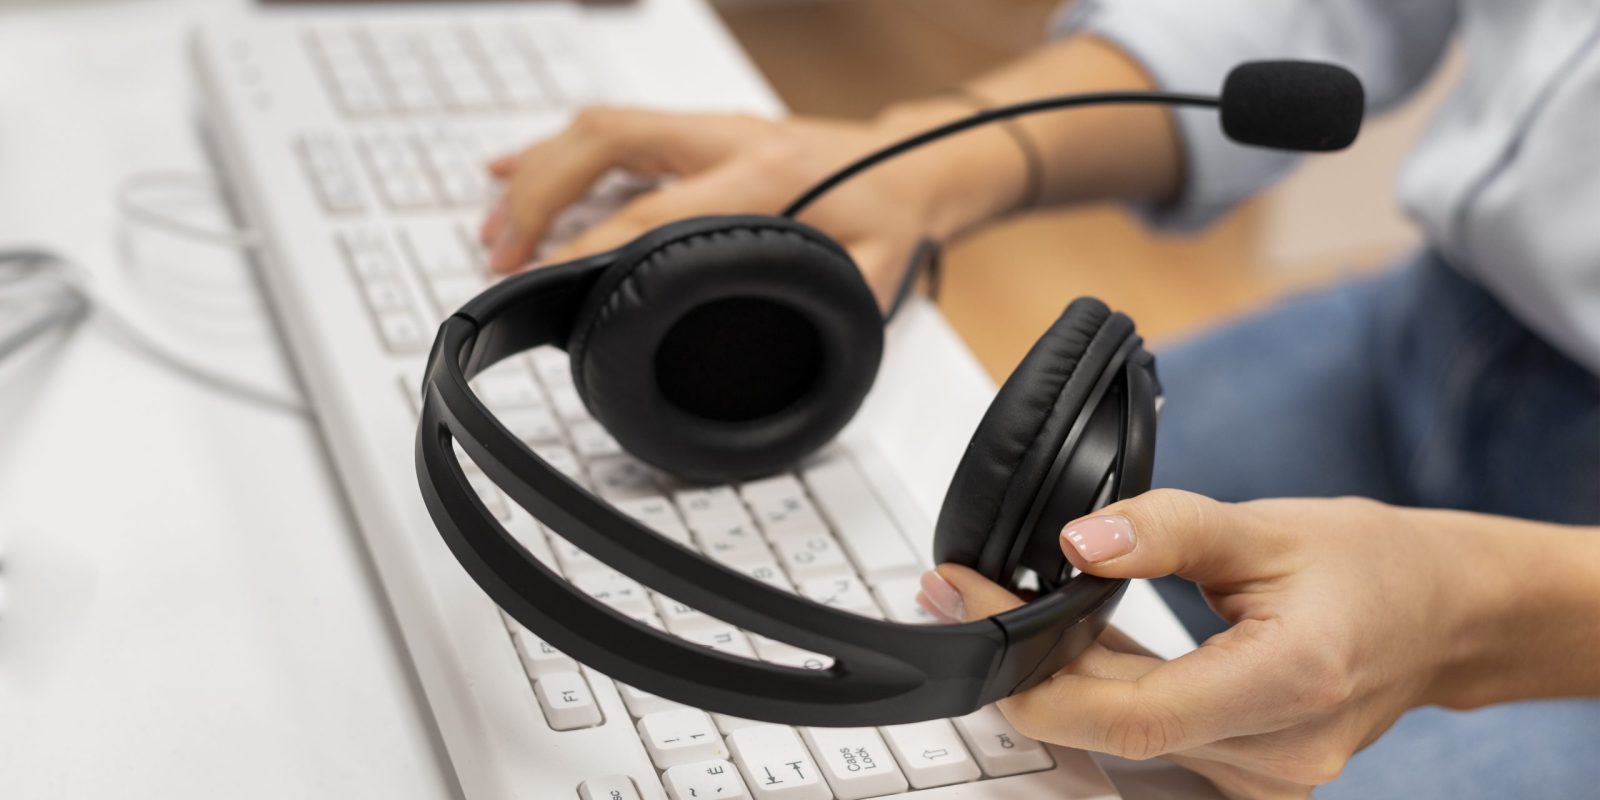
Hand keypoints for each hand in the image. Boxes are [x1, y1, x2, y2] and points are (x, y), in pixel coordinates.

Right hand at [478, 103, 1023, 304]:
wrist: (915, 162)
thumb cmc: (892, 214)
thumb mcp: (874, 274)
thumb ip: (826, 307)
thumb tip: (778, 355)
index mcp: (765, 176)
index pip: (658, 209)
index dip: (594, 243)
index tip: (550, 278)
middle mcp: (727, 140)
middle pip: (606, 143)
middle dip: (540, 196)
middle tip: (501, 254)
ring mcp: (707, 130)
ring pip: (599, 128)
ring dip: (536, 173)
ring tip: (491, 229)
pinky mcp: (695, 132)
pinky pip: (610, 129)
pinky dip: (553, 152)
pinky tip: (508, 171)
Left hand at [916, 490, 1511, 798]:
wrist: (1443, 615)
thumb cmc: (1373, 567)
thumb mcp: (1267, 526)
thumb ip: (1167, 530)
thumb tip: (1078, 541)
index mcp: (1286, 686)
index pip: (1123, 714)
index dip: (1030, 670)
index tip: (968, 601)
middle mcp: (1274, 754)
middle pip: (1109, 727)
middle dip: (1024, 662)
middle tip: (963, 591)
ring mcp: (1262, 777)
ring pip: (1121, 737)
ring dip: (1057, 676)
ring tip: (1006, 608)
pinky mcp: (1247, 774)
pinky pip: (1149, 738)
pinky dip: (1102, 691)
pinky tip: (1070, 642)